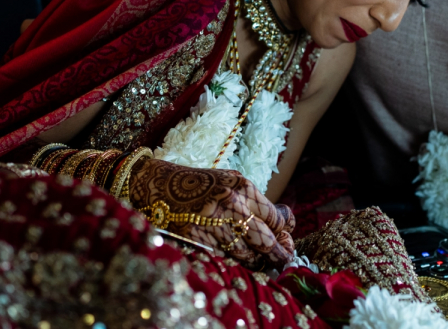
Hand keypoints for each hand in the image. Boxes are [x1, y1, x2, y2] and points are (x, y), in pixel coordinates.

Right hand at [129, 158, 294, 268]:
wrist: (160, 188)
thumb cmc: (201, 186)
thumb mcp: (231, 183)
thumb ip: (256, 202)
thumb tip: (286, 222)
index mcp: (243, 188)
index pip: (276, 220)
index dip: (284, 234)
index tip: (285, 239)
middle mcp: (232, 205)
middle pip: (266, 242)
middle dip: (277, 255)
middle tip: (280, 259)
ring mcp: (214, 225)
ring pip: (248, 256)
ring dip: (257, 262)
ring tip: (258, 261)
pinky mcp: (199, 241)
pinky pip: (227, 261)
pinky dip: (235, 264)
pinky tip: (236, 261)